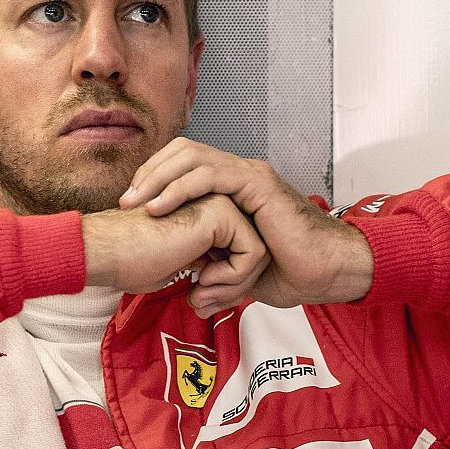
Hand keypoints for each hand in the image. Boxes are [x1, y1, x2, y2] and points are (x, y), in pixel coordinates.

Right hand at [82, 194, 268, 312]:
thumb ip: (205, 268)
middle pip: (255, 253)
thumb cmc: (130, 260)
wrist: (108, 251)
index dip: (227, 286)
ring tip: (201, 293)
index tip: (200, 301)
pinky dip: (234, 277)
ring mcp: (220, 202)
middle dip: (235, 288)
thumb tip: (224, 291)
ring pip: (259, 254)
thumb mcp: (179, 266)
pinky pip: (253, 253)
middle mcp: (216, 203)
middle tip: (202, 303)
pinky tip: (203, 278)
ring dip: (234, 286)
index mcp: (205, 214)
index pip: (241, 254)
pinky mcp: (222, 212)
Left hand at [119, 138, 373, 312]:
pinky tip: (160, 206)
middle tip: (125, 201)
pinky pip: (211, 176)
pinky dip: (180, 188)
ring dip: (157, 178)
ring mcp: (249, 174)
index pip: (183, 163)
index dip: (154, 178)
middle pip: (182, 152)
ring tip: (135, 203)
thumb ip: (213, 273)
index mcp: (232, 185)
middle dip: (149, 173)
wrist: (324, 273)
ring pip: (192, 158)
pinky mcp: (257, 183)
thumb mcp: (236, 270)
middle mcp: (239, 172)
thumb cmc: (290, 272)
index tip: (131, 205)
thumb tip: (192, 296)